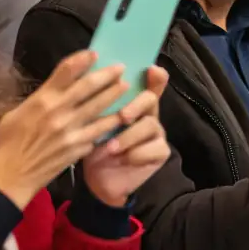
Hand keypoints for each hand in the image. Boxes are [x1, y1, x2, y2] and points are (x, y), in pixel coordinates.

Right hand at [0, 51, 128, 209]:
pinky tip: (119, 117)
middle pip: (89, 87)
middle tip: (121, 67)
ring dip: (115, 96)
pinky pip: (99, 132)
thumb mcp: (16, 112)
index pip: (66, 71)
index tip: (95, 53)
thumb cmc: (8, 143)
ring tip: (126, 87)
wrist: (11, 176)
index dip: (83, 59)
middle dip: (108, 75)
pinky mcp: (78, 148)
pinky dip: (110, 123)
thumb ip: (40, 99)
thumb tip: (57, 88)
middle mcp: (59, 112)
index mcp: (41, 100)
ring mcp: (71, 131)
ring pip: (100, 109)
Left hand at [83, 67, 170, 206]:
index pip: (145, 83)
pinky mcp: (160, 152)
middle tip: (123, 116)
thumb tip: (88, 78)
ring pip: (150, 125)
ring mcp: (156, 133)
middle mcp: (147, 113)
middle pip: (150, 99)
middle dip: (136, 105)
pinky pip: (154, 148)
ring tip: (111, 148)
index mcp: (131, 102)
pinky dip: (135, 154)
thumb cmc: (95, 146)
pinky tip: (121, 159)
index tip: (150, 69)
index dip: (152, 76)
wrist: (101, 180)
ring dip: (129, 136)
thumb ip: (95, 103)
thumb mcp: (91, 123)